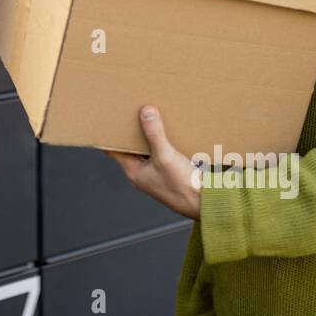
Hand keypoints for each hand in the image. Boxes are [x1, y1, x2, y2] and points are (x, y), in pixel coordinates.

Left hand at [103, 105, 202, 219]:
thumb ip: (155, 134)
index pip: (114, 151)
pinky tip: (169, 135)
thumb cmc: (182, 186)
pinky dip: (161, 145)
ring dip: (148, 138)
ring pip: (146, 152)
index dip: (111, 135)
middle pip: (130, 149)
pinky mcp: (169, 176)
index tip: (110, 120)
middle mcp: (142, 175)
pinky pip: (160, 156)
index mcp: (134, 172)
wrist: (205, 203)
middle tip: (131, 114)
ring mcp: (155, 176)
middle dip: (131, 133)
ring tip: (150, 119)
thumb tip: (146, 112)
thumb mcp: (166, 155)